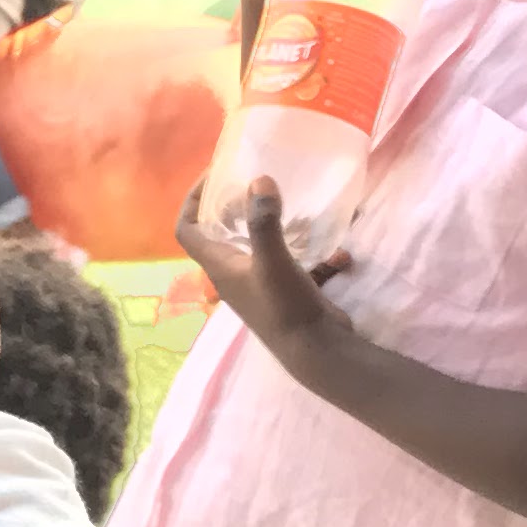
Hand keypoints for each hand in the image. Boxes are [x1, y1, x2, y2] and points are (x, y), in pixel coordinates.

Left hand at [176, 175, 339, 371]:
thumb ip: (264, 222)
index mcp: (219, 267)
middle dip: (234, 206)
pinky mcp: (286, 290)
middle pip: (221, 234)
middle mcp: (233, 275)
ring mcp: (259, 284)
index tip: (213, 175)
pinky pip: (296, 263)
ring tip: (292, 206)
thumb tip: (258, 181)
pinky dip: (314, 253)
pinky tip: (338, 253)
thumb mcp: (273, 260)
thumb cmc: (285, 308)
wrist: (316, 351)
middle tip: (256, 184)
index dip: (192, 200)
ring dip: (274, 225)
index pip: (187, 230)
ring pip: (259, 246)